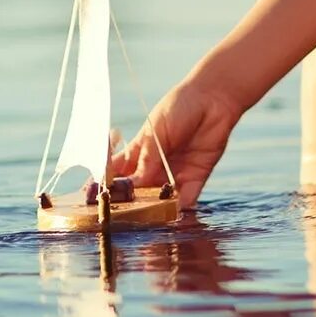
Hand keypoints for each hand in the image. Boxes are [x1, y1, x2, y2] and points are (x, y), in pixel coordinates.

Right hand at [109, 77, 242, 209]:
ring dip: (155, 209)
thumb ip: (146, 160)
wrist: (213, 98)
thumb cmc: (179, 107)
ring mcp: (175, 173)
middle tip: (125, 215)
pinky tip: (173, 215)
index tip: (101, 199)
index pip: (119, 173)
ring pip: (161, 199)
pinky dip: (180, 208)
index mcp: (139, 151)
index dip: (110, 186)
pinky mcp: (196, 177)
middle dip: (132, 203)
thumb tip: (132, 186)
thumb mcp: (156, 132)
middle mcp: (155, 166)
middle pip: (139, 191)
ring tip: (147, 218)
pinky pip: (187, 198)